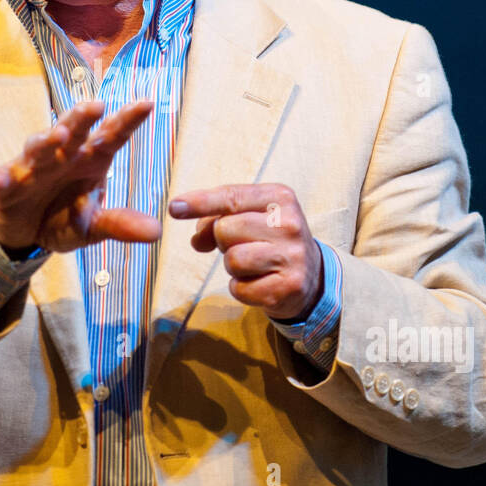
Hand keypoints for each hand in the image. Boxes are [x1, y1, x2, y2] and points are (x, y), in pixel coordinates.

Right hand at [0, 99, 160, 253]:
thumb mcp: (94, 226)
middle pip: (74, 130)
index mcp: (90, 160)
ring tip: (59, 135)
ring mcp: (33, 167)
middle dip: (83, 117)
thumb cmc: (64, 218)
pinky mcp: (7, 185)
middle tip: (96, 106)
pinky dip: (0, 179)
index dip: (128, 120)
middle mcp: (63, 156)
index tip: (147, 104)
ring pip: (39, 147)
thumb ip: (120, 224)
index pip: (112, 136)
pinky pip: (3, 179)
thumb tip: (157, 232)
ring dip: (47, 139)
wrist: (26, 234)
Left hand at [167, 183, 323, 320]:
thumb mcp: (250, 217)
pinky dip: (241, 288)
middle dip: (222, 241)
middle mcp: (289, 223)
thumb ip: (218, 218)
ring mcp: (292, 256)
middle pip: (225, 230)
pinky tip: (259, 282)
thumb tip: (197, 239)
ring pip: (232, 260)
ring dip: (232, 266)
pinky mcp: (288, 287)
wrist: (311, 275)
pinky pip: (240, 288)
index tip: (174, 207)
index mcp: (280, 198)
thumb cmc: (269, 239)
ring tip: (252, 264)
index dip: (199, 202)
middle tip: (242, 245)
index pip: (231, 197)